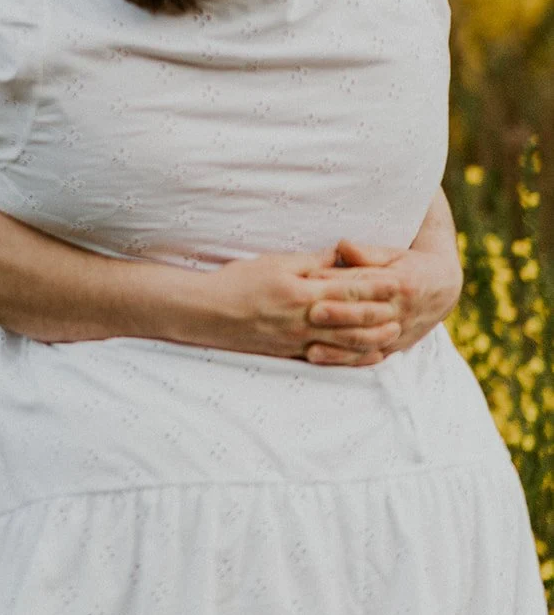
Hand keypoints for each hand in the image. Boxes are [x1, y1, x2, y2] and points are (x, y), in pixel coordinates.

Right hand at [202, 250, 402, 366]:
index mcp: (302, 292)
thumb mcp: (275, 263)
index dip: (375, 286)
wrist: (208, 313)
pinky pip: (330, 358)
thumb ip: (309, 262)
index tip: (398, 279)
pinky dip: (352, 357)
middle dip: (382, 314)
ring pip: (345, 343)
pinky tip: (368, 356)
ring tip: (395, 333)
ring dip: (373, 338)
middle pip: (353, 319)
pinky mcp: (292, 352)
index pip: (348, 289)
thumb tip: (338, 256)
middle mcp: (305, 319)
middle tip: (407, 308)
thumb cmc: (239, 281)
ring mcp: (299, 340)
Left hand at [306, 239, 462, 362]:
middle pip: (364, 313)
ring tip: (311, 345)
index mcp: (400, 282)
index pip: (364, 282)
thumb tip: (341, 245)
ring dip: (338, 344)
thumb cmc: (411, 265)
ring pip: (366, 340)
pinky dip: (345, 360)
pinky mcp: (394, 347)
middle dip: (338, 314)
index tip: (311, 278)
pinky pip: (368, 357)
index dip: (338, 280)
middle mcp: (400, 310)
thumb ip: (367, 253)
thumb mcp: (394, 253)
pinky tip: (323, 359)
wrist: (443, 288)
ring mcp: (397, 332)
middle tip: (310, 312)